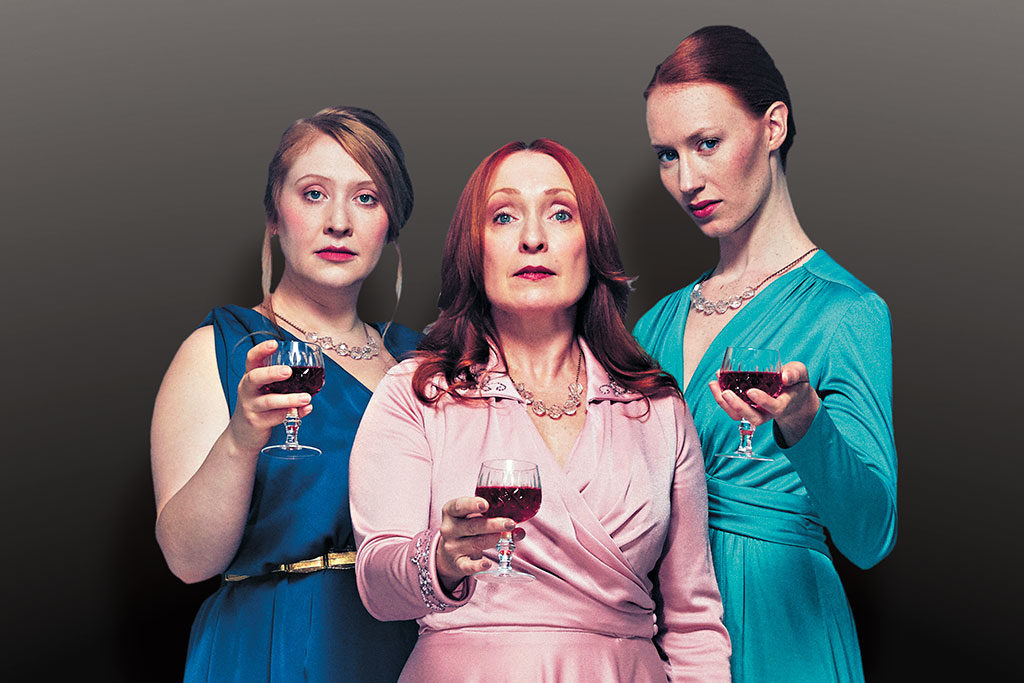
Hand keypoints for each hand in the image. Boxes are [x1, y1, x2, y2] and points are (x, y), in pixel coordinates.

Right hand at [225, 339, 312, 453]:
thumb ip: (285, 386)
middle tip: (288, 371)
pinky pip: (275, 417)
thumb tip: (314, 382)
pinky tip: (304, 410)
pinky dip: (292, 413)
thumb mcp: (267, 391)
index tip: (274, 344)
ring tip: (306, 398)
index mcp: (251, 377)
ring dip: (289, 399)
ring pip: (269, 401)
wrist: (242, 435)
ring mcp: (250, 406)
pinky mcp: (256, 422)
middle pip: (255, 377)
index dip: (261, 350)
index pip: (252, 359)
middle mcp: (247, 389)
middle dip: (272, 373)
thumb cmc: (259, 408)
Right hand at [436, 496, 525, 591]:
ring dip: (494, 540)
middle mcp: (449, 529)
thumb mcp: (472, 516)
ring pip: (475, 543)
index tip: (486, 505)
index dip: (472, 504)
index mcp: (451, 512)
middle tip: (510, 523)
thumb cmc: (466, 528)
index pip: (459, 506)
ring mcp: (452, 547)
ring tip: (508, 537)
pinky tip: (488, 564)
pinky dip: (478, 566)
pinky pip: (468, 566)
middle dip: (493, 525)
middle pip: (472, 526)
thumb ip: (492, 516)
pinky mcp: (457, 564)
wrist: (449, 553)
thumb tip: (519, 528)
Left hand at [709, 361, 819, 445]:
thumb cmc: (795, 383)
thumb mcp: (800, 374)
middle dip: (737, 406)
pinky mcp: (746, 408)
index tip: (751, 392)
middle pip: (752, 417)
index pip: (774, 408)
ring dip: (723, 403)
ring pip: (738, 415)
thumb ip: (794, 373)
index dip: (762, 401)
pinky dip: (721, 397)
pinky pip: (732, 408)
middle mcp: (768, 413)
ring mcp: (756, 412)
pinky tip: (715, 383)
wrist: (792, 395)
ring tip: (714, 385)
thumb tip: (785, 376)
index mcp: (783, 405)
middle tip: (726, 392)